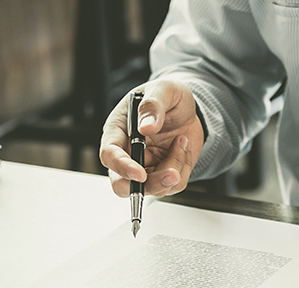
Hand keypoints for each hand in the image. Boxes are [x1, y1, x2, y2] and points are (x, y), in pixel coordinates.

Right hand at [100, 79, 204, 196]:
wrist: (189, 108)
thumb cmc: (168, 97)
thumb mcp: (163, 89)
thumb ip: (152, 105)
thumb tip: (145, 127)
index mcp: (117, 131)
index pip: (109, 155)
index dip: (122, 167)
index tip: (141, 174)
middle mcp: (127, 154)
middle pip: (122, 186)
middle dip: (148, 185)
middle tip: (172, 174)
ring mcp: (144, 168)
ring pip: (153, 188)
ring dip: (175, 167)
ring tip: (182, 140)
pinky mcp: (162, 175)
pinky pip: (173, 185)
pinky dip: (184, 167)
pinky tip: (183, 147)